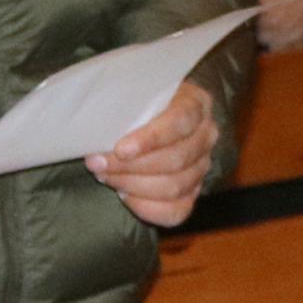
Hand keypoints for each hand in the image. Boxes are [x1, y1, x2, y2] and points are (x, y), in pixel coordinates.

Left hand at [89, 81, 219, 228]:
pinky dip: (146, 208)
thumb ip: (120, 101)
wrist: (139, 118)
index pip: (180, 122)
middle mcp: (206, 134)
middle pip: (176, 159)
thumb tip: (96, 125)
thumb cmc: (132, 102)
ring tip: (106, 176)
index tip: (120, 150)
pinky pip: (176, 211)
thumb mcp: (129, 92)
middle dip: (131, 167)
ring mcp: (202, 165)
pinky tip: (125, 196)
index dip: (151, 139)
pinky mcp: (193, 191)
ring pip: (174, 186)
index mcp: (195, 103)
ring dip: (133, 185)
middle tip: (97, 164)